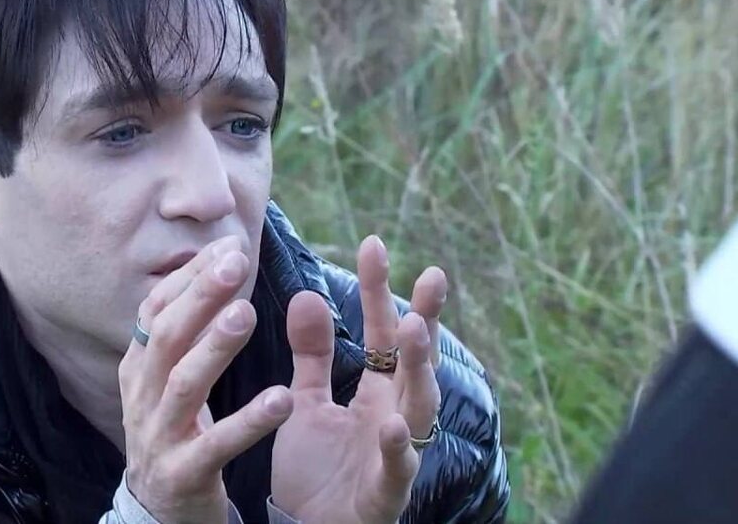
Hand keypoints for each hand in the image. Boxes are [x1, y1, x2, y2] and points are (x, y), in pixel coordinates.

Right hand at [118, 236, 294, 523]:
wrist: (159, 515)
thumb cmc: (176, 435)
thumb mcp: (171, 381)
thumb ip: (189, 333)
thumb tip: (213, 268)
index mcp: (138, 368)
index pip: (156, 310)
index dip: (189, 277)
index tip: (228, 245)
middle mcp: (141, 397)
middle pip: (166, 337)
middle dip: (199, 296)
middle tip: (236, 261)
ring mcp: (157, 437)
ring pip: (183, 385)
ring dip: (214, 348)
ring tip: (247, 314)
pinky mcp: (182, 475)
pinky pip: (214, 446)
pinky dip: (246, 422)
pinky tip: (282, 400)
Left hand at [270, 235, 445, 523]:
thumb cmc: (314, 470)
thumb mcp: (305, 401)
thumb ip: (311, 355)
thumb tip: (308, 294)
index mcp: (377, 394)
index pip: (383, 334)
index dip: (381, 291)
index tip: (374, 243)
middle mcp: (396, 417)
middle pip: (415, 363)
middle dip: (424, 320)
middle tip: (432, 275)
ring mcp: (396, 455)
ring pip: (419, 408)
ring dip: (418, 369)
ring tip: (412, 329)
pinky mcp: (384, 494)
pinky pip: (397, 470)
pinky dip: (398, 447)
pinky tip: (392, 423)